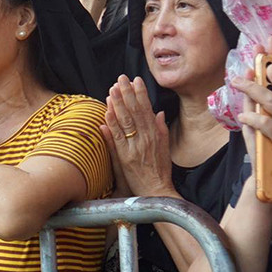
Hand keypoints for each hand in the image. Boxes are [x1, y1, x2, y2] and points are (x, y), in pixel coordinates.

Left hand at [99, 76, 176, 198]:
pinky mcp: (125, 158)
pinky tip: (107, 112)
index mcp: (156, 134)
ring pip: (126, 122)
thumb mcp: (165, 148)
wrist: (156, 192)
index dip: (140, 93)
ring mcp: (135, 147)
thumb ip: (161, 129)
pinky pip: (117, 138)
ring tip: (112, 90)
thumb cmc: (160, 171)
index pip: (147, 109)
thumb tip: (159, 113)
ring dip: (118, 104)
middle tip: (120, 79)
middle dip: (127, 93)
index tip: (135, 80)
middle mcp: (146, 139)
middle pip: (135, 112)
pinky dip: (112, 124)